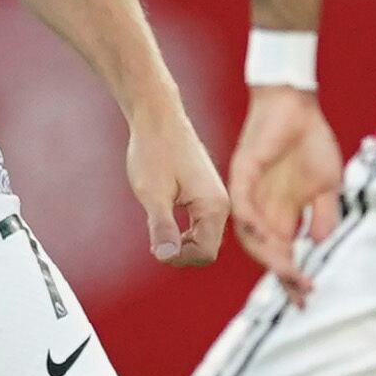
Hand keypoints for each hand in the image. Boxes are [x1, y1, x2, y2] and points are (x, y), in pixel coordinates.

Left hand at [126, 105, 228, 267]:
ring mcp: (215, 198)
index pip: (206, 253)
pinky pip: (200, 224)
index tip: (155, 245)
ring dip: (181, 242)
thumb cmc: (155, 150)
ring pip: (204, 237)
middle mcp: (221, 204)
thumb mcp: (153, 194)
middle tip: (153, 239)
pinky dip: (183, 230)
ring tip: (157, 228)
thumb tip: (166, 256)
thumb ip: (162, 228)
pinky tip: (164, 219)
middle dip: (181, 252)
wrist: (158, 118)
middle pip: (207, 249)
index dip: (179, 258)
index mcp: (214, 206)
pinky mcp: (206, 194)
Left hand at [227, 87, 342, 301]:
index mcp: (284, 214)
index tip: (305, 298)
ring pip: (251, 235)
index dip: (293, 276)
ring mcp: (251, 195)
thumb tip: (319, 242)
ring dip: (268, 254)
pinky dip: (252, 222)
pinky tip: (265, 235)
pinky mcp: (242, 176)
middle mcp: (264, 210)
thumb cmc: (311, 142)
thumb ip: (325, 215)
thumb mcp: (328, 186)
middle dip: (283, 273)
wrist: (296, 107)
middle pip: (267, 251)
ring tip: (287, 270)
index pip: (285, 253)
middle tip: (299, 290)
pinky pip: (242, 206)